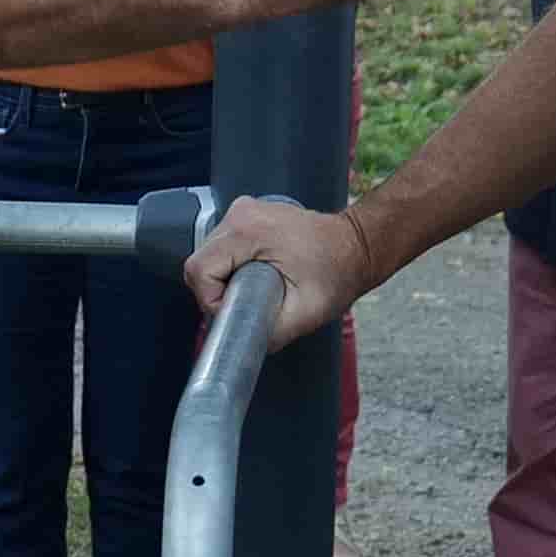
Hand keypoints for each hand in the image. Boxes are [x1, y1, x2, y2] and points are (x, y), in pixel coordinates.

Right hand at [183, 196, 365, 345]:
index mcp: (248, 231)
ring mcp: (243, 210)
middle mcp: (240, 214)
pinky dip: (233, 264)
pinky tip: (257, 272)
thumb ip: (268, 334)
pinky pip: (223, 246)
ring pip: (210, 255)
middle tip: (251, 301)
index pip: (199, 270)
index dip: (212, 300)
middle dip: (219, 291)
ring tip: (257, 286)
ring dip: (225, 278)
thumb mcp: (305, 314)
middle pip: (201, 262)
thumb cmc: (337, 273)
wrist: (356, 247)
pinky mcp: (247, 215)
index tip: (238, 310)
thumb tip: (240, 345)